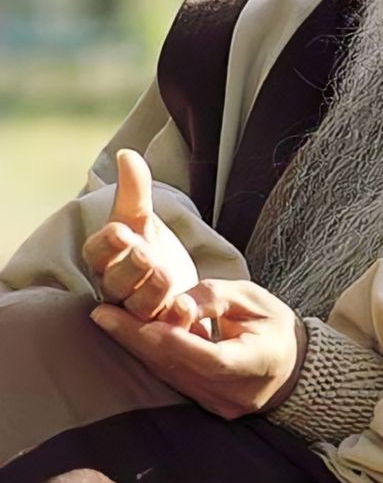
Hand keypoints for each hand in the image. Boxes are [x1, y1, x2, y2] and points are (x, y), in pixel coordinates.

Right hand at [82, 149, 197, 320]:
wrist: (173, 284)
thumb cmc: (148, 247)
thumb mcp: (142, 218)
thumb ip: (134, 190)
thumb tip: (127, 153)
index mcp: (106, 260)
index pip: (96, 254)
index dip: (107, 244)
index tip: (121, 230)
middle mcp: (117, 289)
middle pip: (116, 282)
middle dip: (130, 268)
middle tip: (146, 254)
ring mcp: (139, 312)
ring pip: (140, 307)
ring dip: (152, 291)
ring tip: (166, 275)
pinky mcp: (163, 328)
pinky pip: (166, 329)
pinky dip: (175, 320)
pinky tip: (185, 308)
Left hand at [90, 279, 306, 418]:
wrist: (293, 368)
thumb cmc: (275, 327)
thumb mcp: (255, 300)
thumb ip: (217, 299)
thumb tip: (179, 302)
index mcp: (257, 364)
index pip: (211, 359)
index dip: (176, 343)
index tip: (144, 324)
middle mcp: (234, 394)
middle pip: (180, 369)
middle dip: (138, 340)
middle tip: (102, 314)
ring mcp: (219, 406)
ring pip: (171, 376)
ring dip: (137, 348)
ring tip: (106, 319)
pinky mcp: (206, 407)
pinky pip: (174, 380)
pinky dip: (152, 357)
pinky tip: (129, 336)